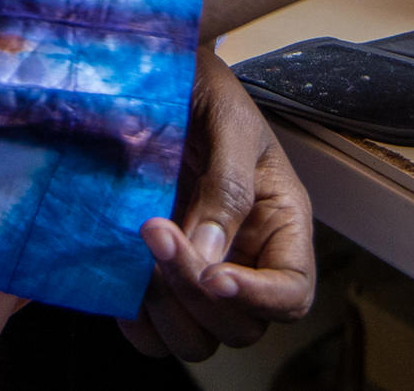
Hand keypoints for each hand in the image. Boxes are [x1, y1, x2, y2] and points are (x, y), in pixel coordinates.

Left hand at [122, 47, 314, 361]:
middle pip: (242, 327)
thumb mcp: (230, 123)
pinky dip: (138, 322)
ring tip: (142, 254)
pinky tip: (122, 279)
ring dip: (168, 312)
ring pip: (198, 340)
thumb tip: (212, 253)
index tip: (214, 276)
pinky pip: (154, 333)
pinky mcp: (156, 279)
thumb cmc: (204, 91)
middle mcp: (246, 260)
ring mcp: (201, 273)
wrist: (152, 74)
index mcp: (280, 225)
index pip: (291, 293)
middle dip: (197, 293)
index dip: (259, 299)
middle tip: (157, 232)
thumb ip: (229, 186)